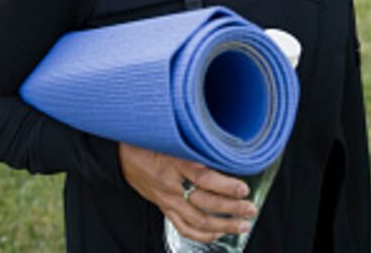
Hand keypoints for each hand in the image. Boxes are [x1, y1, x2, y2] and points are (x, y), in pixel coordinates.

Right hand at [117, 143, 255, 242]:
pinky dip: (202, 234)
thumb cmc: (147, 140)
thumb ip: (194, 145)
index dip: (226, 186)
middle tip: (250, 210)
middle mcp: (171, 185)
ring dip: (223, 225)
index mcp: (174, 163)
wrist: (120, 153)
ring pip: (198, 220)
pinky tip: (217, 234)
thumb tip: (224, 149)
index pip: (204, 178)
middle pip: (205, 203)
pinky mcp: (163, 207)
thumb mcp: (171, 136)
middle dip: (232, 209)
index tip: (244, 188)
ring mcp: (167, 199)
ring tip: (241, 226)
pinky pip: (183, 227)